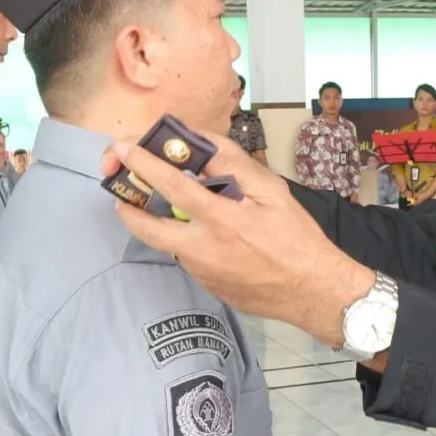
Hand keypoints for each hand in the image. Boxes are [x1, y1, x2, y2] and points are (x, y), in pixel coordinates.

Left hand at [101, 134, 375, 345]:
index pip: (172, 185)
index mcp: (221, 219)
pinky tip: (212, 237)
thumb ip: (235, 165)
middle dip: (127, 207)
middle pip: (147, 227)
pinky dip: (191, 242)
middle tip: (123, 193)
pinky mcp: (208, 287)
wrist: (312, 291)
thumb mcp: (273, 191)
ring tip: (171, 209)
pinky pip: (189, 259)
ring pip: (169, 244)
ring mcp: (202, 272)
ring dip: (163, 224)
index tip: (123, 149)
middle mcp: (202, 249)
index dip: (144, 164)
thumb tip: (203, 144)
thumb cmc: (298, 238)